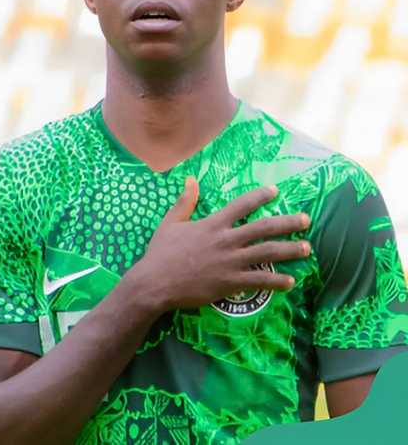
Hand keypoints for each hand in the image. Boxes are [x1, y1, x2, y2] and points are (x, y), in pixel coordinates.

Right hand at [125, 177, 310, 312]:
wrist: (155, 283)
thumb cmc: (160, 253)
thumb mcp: (170, 223)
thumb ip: (184, 202)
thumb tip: (191, 180)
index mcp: (212, 224)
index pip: (241, 205)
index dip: (260, 196)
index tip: (275, 191)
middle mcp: (226, 241)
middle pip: (264, 228)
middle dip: (288, 223)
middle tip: (305, 220)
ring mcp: (230, 262)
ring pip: (268, 253)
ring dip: (290, 250)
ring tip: (306, 249)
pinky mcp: (230, 283)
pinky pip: (260, 281)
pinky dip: (277, 281)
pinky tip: (290, 282)